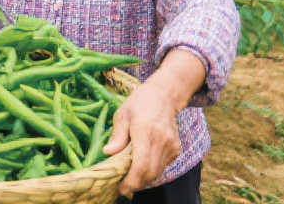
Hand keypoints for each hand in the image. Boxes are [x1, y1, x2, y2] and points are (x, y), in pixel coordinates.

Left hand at [104, 80, 184, 194]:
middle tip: (122, 186)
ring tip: (129, 177)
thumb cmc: (139, 103)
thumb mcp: (122, 114)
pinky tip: (141, 166)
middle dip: (136, 183)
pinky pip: (163, 166)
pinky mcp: (176, 149)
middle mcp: (161, 140)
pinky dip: (152, 170)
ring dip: (143, 178)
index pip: (141, 164)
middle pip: (150, 173)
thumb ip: (117, 135)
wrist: (164, 95)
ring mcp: (171, 145)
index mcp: (145, 131)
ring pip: (158, 172)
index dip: (131, 180)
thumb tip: (107, 153)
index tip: (120, 187)